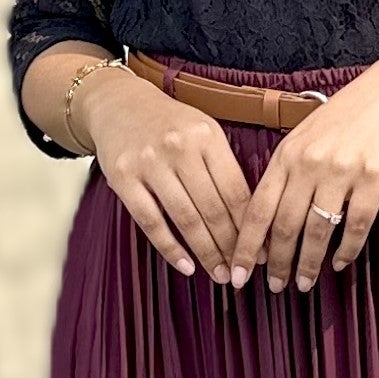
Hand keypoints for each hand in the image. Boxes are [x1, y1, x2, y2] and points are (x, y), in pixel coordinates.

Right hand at [80, 65, 254, 279]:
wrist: (117, 103)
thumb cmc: (169, 124)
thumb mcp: (203, 131)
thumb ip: (224, 167)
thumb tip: (252, 220)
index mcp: (207, 136)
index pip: (236, 191)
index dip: (251, 227)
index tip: (261, 252)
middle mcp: (179, 147)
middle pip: (213, 208)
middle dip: (231, 246)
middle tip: (242, 272)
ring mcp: (149, 162)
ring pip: (185, 218)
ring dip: (206, 252)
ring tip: (219, 274)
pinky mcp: (123, 178)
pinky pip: (150, 221)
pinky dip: (170, 248)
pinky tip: (186, 266)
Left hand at [225, 44, 378, 294]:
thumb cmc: (346, 116)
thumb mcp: (304, 136)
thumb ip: (284, 172)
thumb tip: (265, 222)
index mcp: (286, 154)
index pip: (257, 209)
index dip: (245, 247)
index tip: (236, 274)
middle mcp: (309, 163)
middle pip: (285, 226)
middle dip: (277, 264)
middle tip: (274, 288)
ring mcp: (342, 170)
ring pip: (318, 230)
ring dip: (309, 263)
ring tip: (304, 283)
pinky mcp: (375, 176)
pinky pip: (357, 224)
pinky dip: (346, 249)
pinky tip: (339, 262)